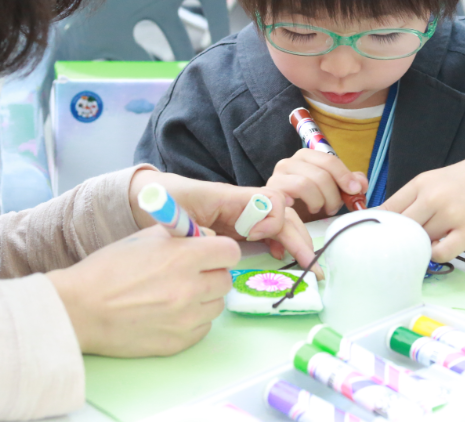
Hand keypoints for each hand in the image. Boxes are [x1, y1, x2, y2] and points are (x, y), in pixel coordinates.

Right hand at [49, 226, 238, 355]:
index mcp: (183, 257)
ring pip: (217, 306)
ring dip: (204, 299)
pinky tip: (169, 313)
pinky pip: (203, 329)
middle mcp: (190, 289)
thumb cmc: (107, 269)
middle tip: (191, 274)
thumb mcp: (144, 237)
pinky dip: (192, 321)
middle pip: (226, 280)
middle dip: (212, 274)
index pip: (230, 252)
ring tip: (176, 295)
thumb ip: (180, 234)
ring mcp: (186, 319)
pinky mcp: (178, 342)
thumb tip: (204, 238)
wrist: (80, 309)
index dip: (220, 251)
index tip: (210, 254)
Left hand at [129, 169, 319, 272]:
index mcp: (230, 197)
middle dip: (299, 238)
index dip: (272, 218)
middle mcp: (243, 204)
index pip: (269, 200)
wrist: (152, 196)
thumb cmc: (165, 200)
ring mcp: (243, 215)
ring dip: (297, 242)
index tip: (259, 236)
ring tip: (308, 267)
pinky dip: (281, 243)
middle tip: (312, 267)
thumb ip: (196, 224)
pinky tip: (283, 257)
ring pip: (280, 224)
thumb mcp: (177, 212)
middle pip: (282, 215)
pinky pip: (269, 232)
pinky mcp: (239, 226)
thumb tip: (213, 240)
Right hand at [266, 148, 368, 220]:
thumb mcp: (333, 193)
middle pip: (320, 174)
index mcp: (306, 157)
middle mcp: (289, 162)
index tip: (356, 190)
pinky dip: (302, 203)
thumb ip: (348, 184)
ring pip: (305, 184)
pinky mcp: (270, 193)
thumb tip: (361, 184)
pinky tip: (307, 210)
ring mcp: (277, 177)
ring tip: (319, 210)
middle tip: (333, 208)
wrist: (285, 221)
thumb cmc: (310, 204)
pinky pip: (289, 195)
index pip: (329, 160)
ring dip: (319, 202)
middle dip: (332, 195)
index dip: (344, 176)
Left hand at [380, 140, 464, 262]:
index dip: (376, 226)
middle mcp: (433, 198)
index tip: (368, 238)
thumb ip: (414, 198)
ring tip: (419, 247)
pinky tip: (438, 249)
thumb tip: (389, 221)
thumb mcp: (436, 179)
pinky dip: (435, 255)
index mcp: (421, 184)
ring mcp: (451, 215)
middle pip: (401, 227)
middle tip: (390, 251)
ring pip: (421, 240)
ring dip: (418, 246)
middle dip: (394, 240)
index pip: (388, 208)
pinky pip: (442, 252)